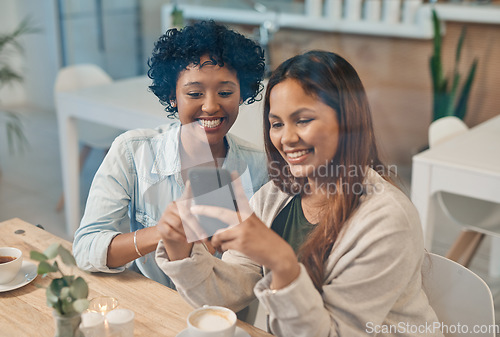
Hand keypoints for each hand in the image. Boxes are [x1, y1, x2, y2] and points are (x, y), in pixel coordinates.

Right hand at [157, 181, 209, 259]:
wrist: (172, 235)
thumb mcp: (193, 219)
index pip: (186, 194)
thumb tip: (212, 214)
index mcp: (182, 202)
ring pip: (179, 224)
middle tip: (205, 237)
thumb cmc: (186, 225)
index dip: (188, 189)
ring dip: (190, 234)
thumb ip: (200, 215)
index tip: (191, 182)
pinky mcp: (160, 225)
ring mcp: (165, 215)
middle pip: (186, 215)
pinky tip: (187, 241)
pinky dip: (180, 237)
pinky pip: (171, 232)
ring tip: (198, 240)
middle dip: (197, 228)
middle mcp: (172, 206)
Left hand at [191, 173, 299, 288]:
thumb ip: (240, 219)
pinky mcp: (241, 243)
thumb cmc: (262, 239)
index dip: (236, 182)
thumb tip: (221, 222)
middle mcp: (245, 218)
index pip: (241, 195)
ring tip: (218, 244)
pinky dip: (222, 248)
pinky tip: (225, 249)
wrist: (277, 253)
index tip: (232, 171)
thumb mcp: (253, 223)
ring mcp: (243, 230)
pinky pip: (223, 244)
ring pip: (218, 233)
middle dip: (204, 210)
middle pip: (219, 212)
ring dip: (216, 241)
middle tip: (192, 209)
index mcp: (248, 212)